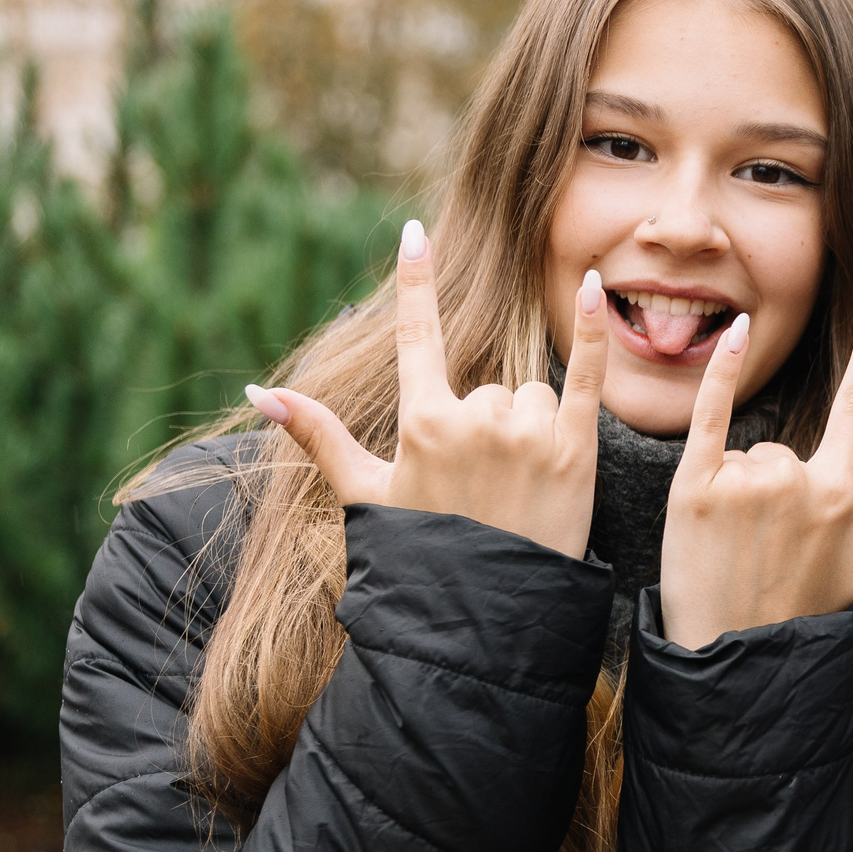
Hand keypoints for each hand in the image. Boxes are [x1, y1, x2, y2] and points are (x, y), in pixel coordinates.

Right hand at [245, 219, 607, 557]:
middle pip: (489, 386)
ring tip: (518, 488)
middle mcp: (475, 420)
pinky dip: (593, 332)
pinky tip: (594, 285)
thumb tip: (258, 391)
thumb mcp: (366, 495)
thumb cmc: (423, 556)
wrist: (486, 618)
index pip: (418, 337)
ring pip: (529, 395)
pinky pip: (586, 376)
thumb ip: (318, 435)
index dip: (414, 284)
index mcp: (423, 424)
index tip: (413, 234)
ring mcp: (527, 434)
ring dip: (527, 429)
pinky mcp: (575, 450)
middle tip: (485, 488)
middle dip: (488, 425)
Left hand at [659, 285, 852, 649]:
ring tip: (736, 544)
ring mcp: (744, 482)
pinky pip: (711, 413)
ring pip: (750, 453)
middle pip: (788, 447)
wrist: (731, 658)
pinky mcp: (694, 485)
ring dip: (741, 488)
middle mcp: (795, 480)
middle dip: (778, 487)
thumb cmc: (803, 612)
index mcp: (839, 493)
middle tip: (765, 547)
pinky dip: (719, 374)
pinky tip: (734, 333)